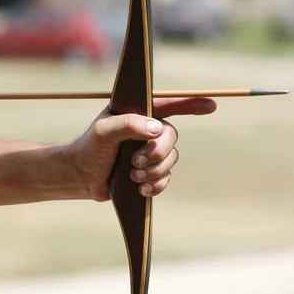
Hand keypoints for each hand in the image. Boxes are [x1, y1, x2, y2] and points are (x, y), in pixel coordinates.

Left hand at [70, 98, 216, 201]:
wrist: (81, 177)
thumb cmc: (89, 148)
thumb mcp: (104, 132)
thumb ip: (128, 125)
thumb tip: (157, 129)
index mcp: (139, 113)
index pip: (170, 104)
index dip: (192, 105)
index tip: (211, 106)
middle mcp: (148, 130)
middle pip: (171, 136)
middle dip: (158, 151)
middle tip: (135, 161)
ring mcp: (150, 152)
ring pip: (171, 159)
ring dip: (155, 169)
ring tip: (133, 176)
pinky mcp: (150, 172)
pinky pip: (166, 178)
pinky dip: (157, 184)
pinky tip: (141, 189)